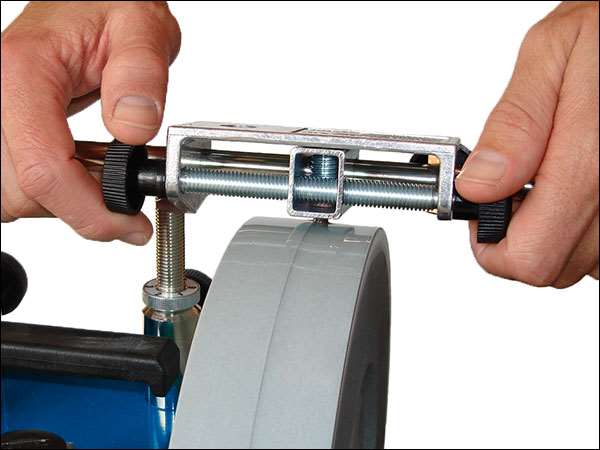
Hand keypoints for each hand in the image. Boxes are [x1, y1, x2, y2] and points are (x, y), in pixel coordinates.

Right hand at [1, 1, 179, 244]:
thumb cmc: (111, 5)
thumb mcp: (142, 28)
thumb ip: (140, 76)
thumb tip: (133, 129)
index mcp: (24, 71)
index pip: (42, 167)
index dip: (87, 210)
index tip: (128, 223)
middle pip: (21, 191)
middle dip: (77, 209)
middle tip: (125, 205)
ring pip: (13, 193)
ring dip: (62, 203)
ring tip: (106, 184)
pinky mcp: (6, 127)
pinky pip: (15, 179)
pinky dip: (50, 191)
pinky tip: (81, 175)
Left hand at [456, 2, 598, 287]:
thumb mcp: (550, 55)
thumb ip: (514, 125)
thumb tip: (478, 184)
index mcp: (591, 160)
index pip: (529, 255)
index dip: (488, 243)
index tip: (480, 210)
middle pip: (549, 268)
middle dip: (514, 239)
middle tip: (509, 194)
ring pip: (577, 263)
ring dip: (549, 233)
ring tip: (546, 182)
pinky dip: (579, 227)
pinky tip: (572, 188)